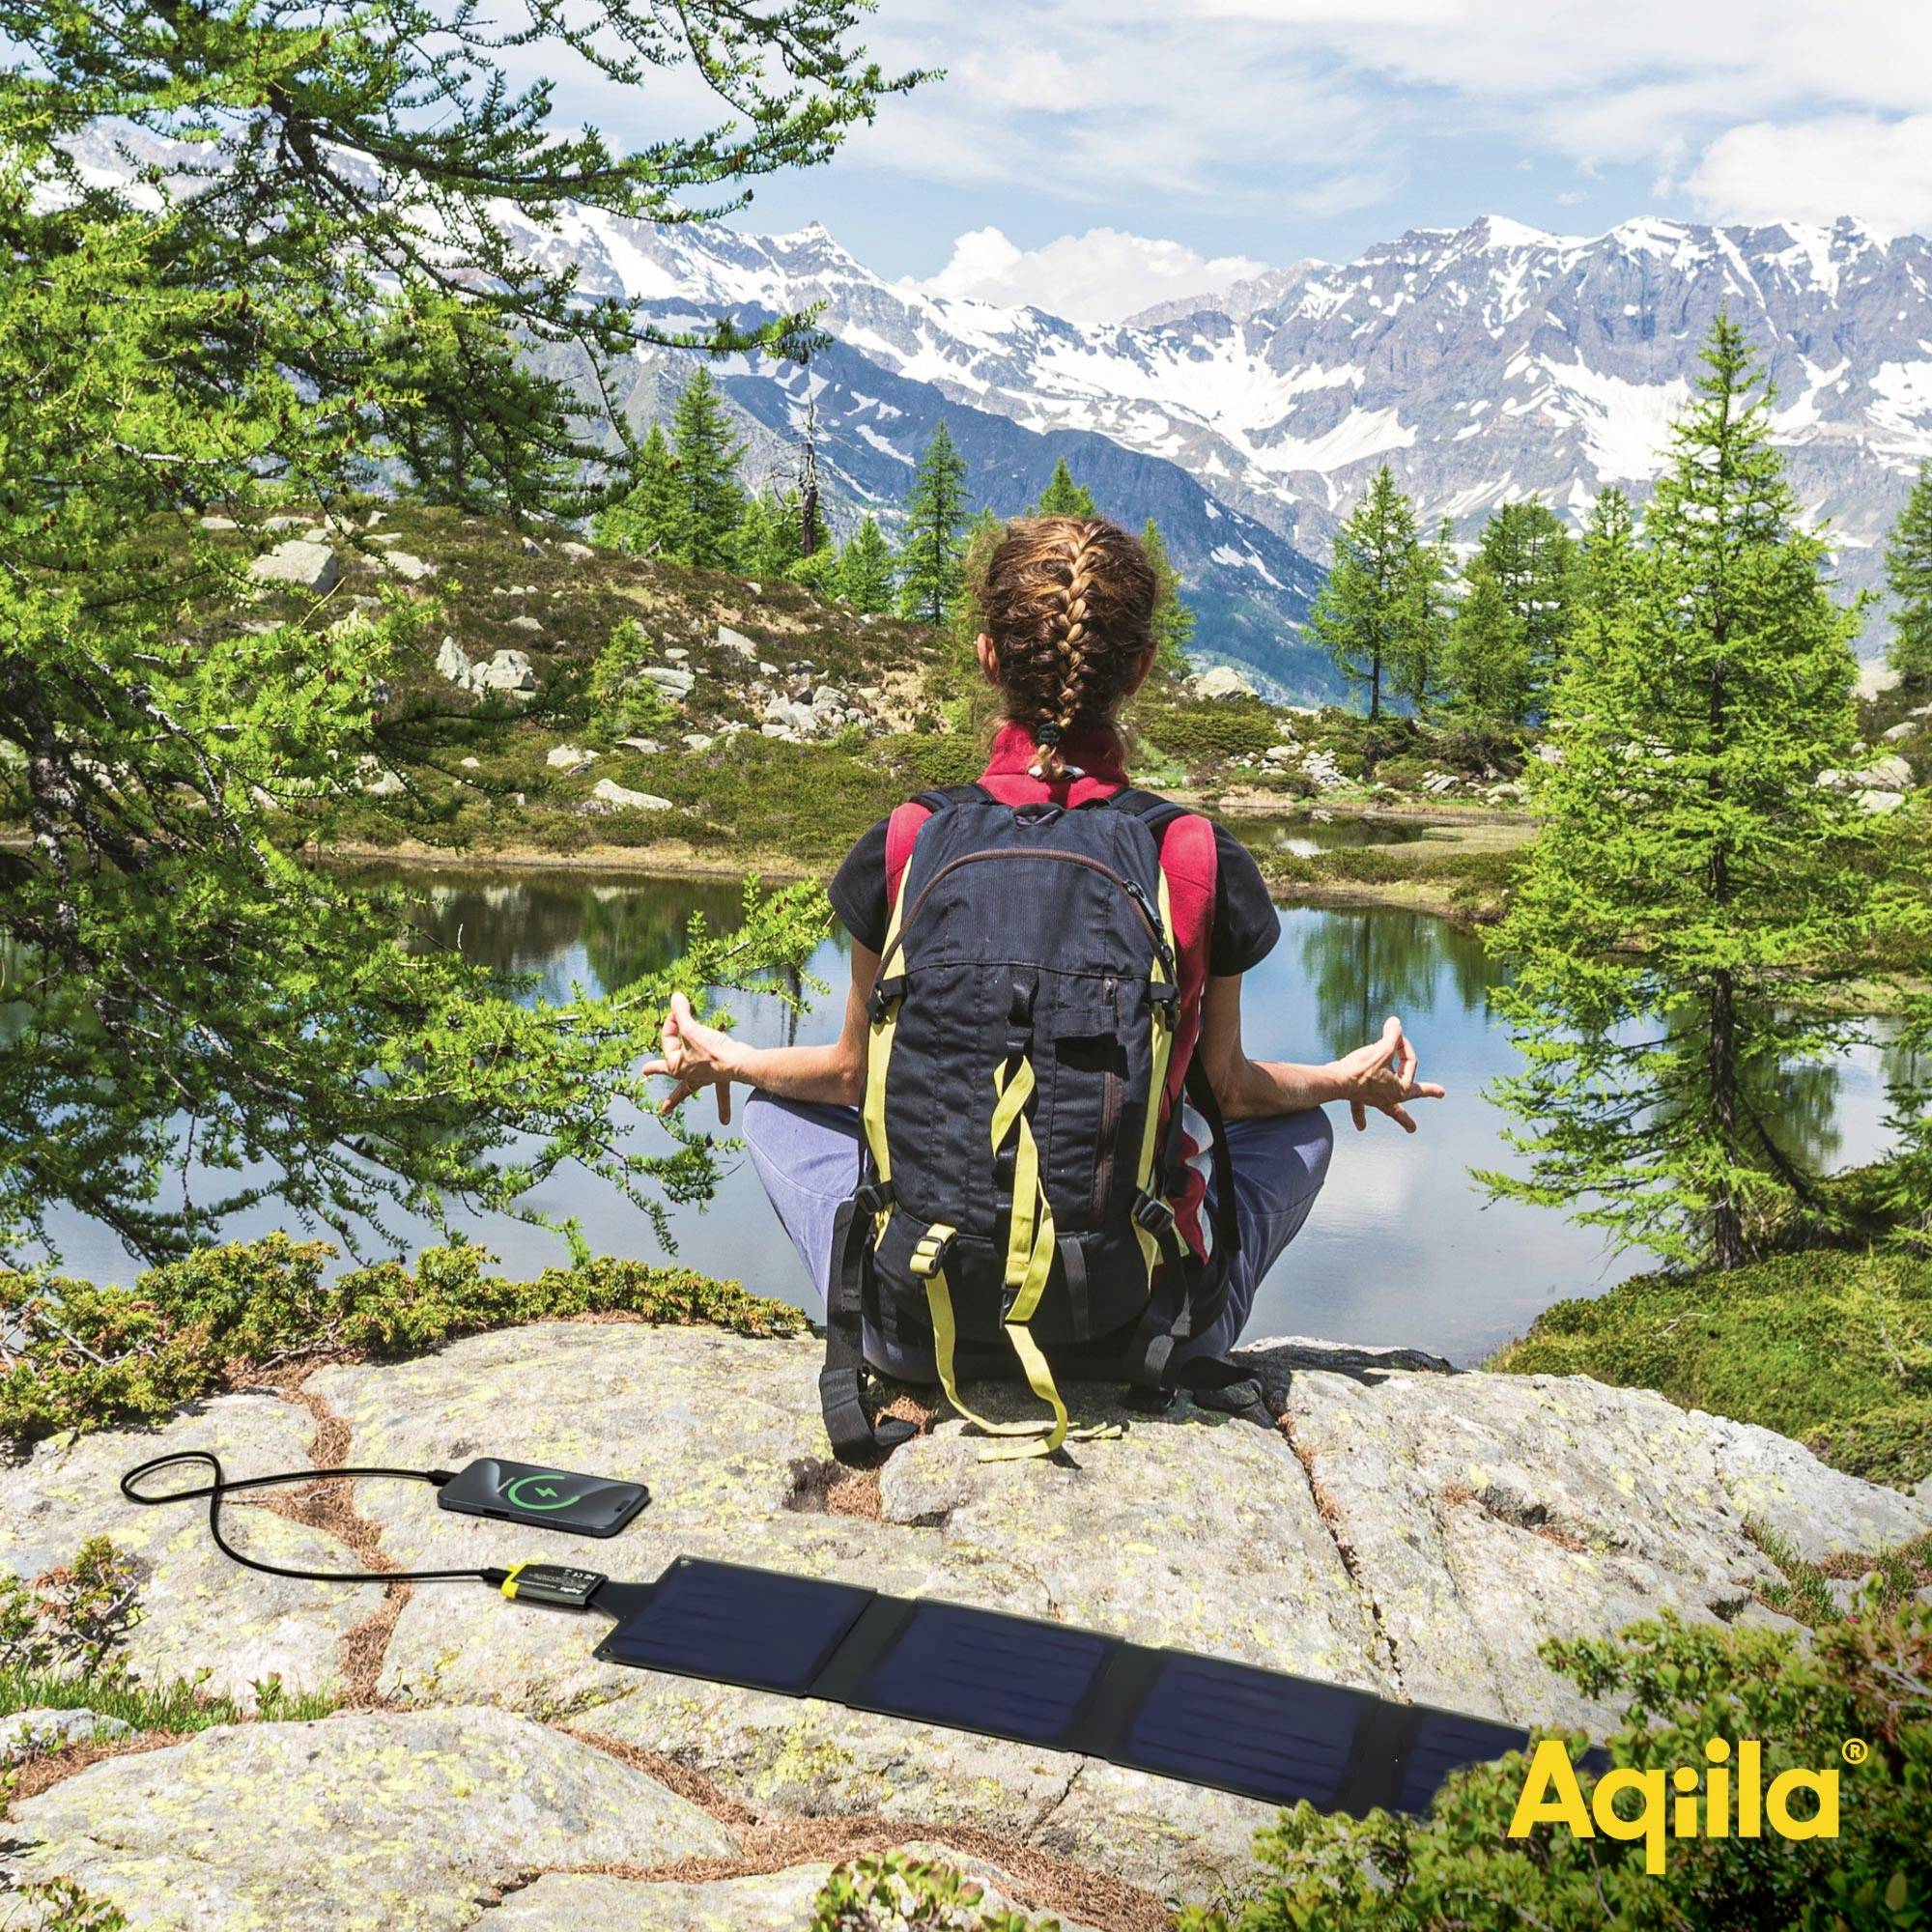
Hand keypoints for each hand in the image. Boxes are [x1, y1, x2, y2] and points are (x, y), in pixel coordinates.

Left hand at [641, 991, 738, 1124]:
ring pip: (688, 1088)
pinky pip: (720, 1093)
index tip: (681, 1010)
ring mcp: (703, 1076)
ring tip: (664, 1111)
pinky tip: (724, 1122)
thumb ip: (682, 1013)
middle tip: (646, 1076)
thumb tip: (675, 996)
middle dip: (656, 1070)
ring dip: (678, 1097)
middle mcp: (688, 1073)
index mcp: (676, 1065)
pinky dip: (722, 1107)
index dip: (674, 1020)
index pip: (669, 1037)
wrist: (739, 1064)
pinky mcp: (718, 1075)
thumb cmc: (713, 1051)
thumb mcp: (692, 1029)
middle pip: (668, 1071)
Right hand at [1329, 1015, 1444, 1133]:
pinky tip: (1362, 1128)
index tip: (1393, 1036)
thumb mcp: (1381, 1049)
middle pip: (1413, 1095)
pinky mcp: (1359, 1097)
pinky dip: (1361, 1117)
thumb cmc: (1361, 1069)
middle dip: (1428, 1092)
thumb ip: (1392, 1035)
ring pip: (1391, 1109)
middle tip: (1442, 1094)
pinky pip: (1360, 1109)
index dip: (1402, 1045)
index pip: (1409, 1060)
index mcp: (1401, 1088)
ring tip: (1413, 1129)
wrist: (1335, 1082)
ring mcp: (1375, 1099)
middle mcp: (1391, 1097)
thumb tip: (1396, 1023)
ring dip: (1401, 1118)